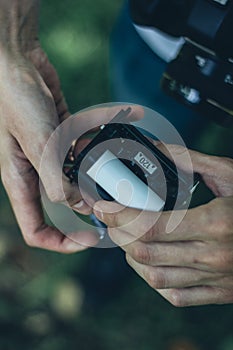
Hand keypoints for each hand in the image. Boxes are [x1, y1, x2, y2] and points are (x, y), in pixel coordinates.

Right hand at [0, 1, 96, 251]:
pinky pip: (83, 151)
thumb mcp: (37, 144)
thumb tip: (80, 205)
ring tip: (120, 174)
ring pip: (77, 179)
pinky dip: (97, 148)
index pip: (36, 230)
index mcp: (21, 182)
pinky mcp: (62, 138)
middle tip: (115, 208)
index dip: (61, 242)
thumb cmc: (16, 100)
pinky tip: (116, 139)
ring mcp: (50, 155)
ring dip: (97, 177)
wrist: (18, 61)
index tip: (89, 239)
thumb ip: (56, 178)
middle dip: (87, 210)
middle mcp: (36, 173)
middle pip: (62, 207)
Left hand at [94, 147, 232, 305]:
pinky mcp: (221, 292)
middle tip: (111, 217)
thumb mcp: (231, 175)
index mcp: (216, 223)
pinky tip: (148, 263)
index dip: (119, 215)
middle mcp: (213, 256)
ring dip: (131, 256)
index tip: (103, 205)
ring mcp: (217, 278)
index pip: (150, 225)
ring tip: (126, 238)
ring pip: (155, 277)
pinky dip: (153, 280)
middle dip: (119, 233)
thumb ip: (191, 161)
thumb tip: (158, 148)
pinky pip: (176, 296)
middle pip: (145, 251)